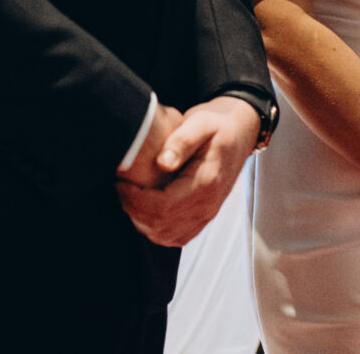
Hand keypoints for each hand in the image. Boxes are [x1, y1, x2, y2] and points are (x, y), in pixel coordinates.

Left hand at [114, 97, 260, 246]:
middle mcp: (208, 205)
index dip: (135, 199)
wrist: (240, 132)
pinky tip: (144, 209)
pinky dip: (156, 229)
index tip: (121, 182)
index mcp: (206, 183)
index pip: (163, 207)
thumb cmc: (218, 124)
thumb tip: (163, 162)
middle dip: (134, 210)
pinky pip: (176, 237)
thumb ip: (182, 141)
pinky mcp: (202, 216)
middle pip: (161, 226)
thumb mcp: (201, 122)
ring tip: (129, 197)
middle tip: (120, 188)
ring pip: (166, 236)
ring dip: (142, 222)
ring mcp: (206, 214)